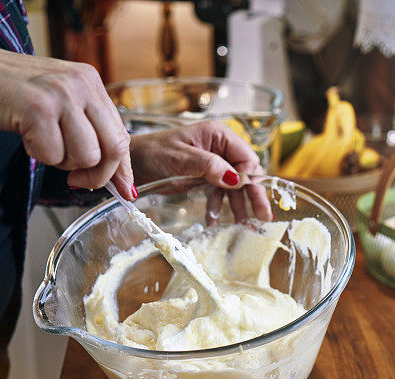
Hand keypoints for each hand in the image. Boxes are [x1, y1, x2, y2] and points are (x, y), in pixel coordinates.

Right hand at [0, 41, 134, 198]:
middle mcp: (81, 84)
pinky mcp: (37, 108)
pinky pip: (53, 155)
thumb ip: (89, 130)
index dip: (122, 168)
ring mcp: (61, 95)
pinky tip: (26, 136)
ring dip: (64, 162)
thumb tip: (117, 177)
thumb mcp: (61, 103)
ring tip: (43, 143)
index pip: (122, 134)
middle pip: (113, 148)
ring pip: (87, 156)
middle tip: (76, 180)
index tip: (123, 190)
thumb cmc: (14, 95)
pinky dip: (39, 156)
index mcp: (91, 81)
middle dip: (97, 174)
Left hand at [129, 121, 272, 222]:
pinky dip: (218, 206)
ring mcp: (213, 163)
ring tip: (242, 225)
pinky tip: (214, 221)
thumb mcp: (181, 158)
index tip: (250, 195)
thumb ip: (209, 166)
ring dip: (237, 205)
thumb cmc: (153, 153)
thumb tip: (236, 179)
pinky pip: (218, 192)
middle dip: (253, 195)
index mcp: (218, 136)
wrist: (131, 163)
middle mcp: (220, 148)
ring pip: (233, 186)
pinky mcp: (204, 177)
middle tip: (263, 217)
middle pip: (244, 172)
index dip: (250, 177)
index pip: (246, 157)